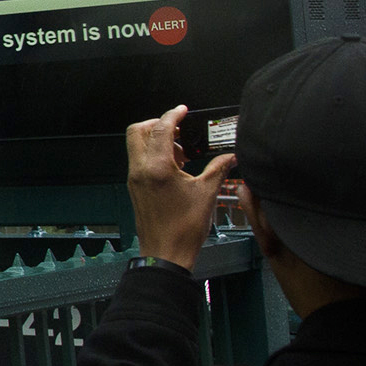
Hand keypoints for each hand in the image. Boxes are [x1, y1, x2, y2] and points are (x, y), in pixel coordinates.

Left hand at [127, 105, 235, 270]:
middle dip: (157, 124)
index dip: (172, 115)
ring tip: (180, 151)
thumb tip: (231, 156)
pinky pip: (139, 161)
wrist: (165, 254)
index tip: (183, 111)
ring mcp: (134, 179)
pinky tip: (175, 166)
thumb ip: (218, 169)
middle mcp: (140, 169)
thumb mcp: (207, 194)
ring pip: (137, 146)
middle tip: (178, 129)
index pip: (160, 129)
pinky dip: (153, 154)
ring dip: (155, 139)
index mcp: (156, 167)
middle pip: (138, 131)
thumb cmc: (185, 227)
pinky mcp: (135, 188)